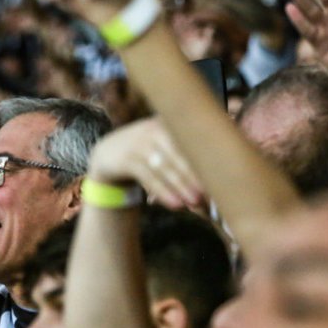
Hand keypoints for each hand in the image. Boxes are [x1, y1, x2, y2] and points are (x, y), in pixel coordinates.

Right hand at [87, 117, 205, 210]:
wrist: (107, 154)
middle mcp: (153, 129)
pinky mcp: (124, 158)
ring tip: (194, 202)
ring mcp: (137, 142)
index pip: (190, 141)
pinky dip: (162, 192)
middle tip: (209, 194)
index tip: (220, 179)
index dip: (205, 161)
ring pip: (163, 166)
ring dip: (180, 186)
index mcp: (169, 123)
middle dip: (194, 176)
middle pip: (178, 154)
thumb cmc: (146, 154)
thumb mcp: (165, 146)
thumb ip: (186, 156)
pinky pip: (147, 177)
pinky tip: (175, 205)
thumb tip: (215, 181)